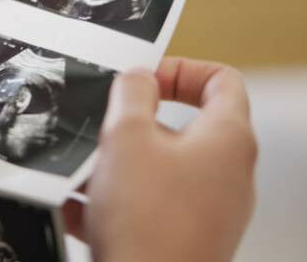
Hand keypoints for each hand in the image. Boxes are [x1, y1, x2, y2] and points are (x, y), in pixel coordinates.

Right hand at [68, 58, 256, 261]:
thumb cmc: (147, 222)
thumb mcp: (126, 136)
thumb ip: (132, 92)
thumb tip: (137, 77)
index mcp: (226, 139)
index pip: (221, 80)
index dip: (180, 69)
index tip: (143, 79)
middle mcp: (226, 174)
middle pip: (181, 126)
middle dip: (132, 124)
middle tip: (103, 127)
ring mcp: (208, 209)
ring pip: (157, 168)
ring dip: (116, 164)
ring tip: (83, 172)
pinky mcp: (184, 237)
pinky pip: (148, 204)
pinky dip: (117, 199)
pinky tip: (80, 208)